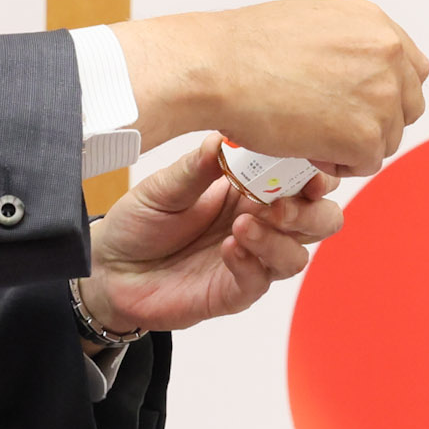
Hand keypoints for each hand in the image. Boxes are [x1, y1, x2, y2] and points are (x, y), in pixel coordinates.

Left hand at [77, 135, 341, 334]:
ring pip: (298, 255)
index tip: (310, 170)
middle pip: (320, 220)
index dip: (318, 175)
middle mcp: (261, 222)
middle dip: (311, 212)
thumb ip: (198, 167)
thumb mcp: (164, 186)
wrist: (109, 268)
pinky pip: (260, 281)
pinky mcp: (234, 291)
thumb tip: (224, 138)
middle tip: (281, 205)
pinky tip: (230, 249)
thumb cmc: (140, 221)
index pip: (304, 179)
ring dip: (280, 239)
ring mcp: (252, 259)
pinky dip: (252, 263)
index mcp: (252, 188)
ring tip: (243, 225)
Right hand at [113, 0, 428, 174]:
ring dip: (354, 145)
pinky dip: (339, 165)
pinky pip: (367, 163)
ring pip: (388, 138)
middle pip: (408, 105)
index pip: (412, 68)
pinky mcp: (366, 135)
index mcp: (374, 22)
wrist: (216, 68)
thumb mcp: (311, 24)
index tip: (359, 105)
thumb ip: (346, 46)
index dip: (386, 92)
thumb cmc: (244, 47)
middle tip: (332, 127)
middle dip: (375, 121)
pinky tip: (307, 149)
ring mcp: (381, 94)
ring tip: (310, 136)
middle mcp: (386, 53)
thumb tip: (353, 74)